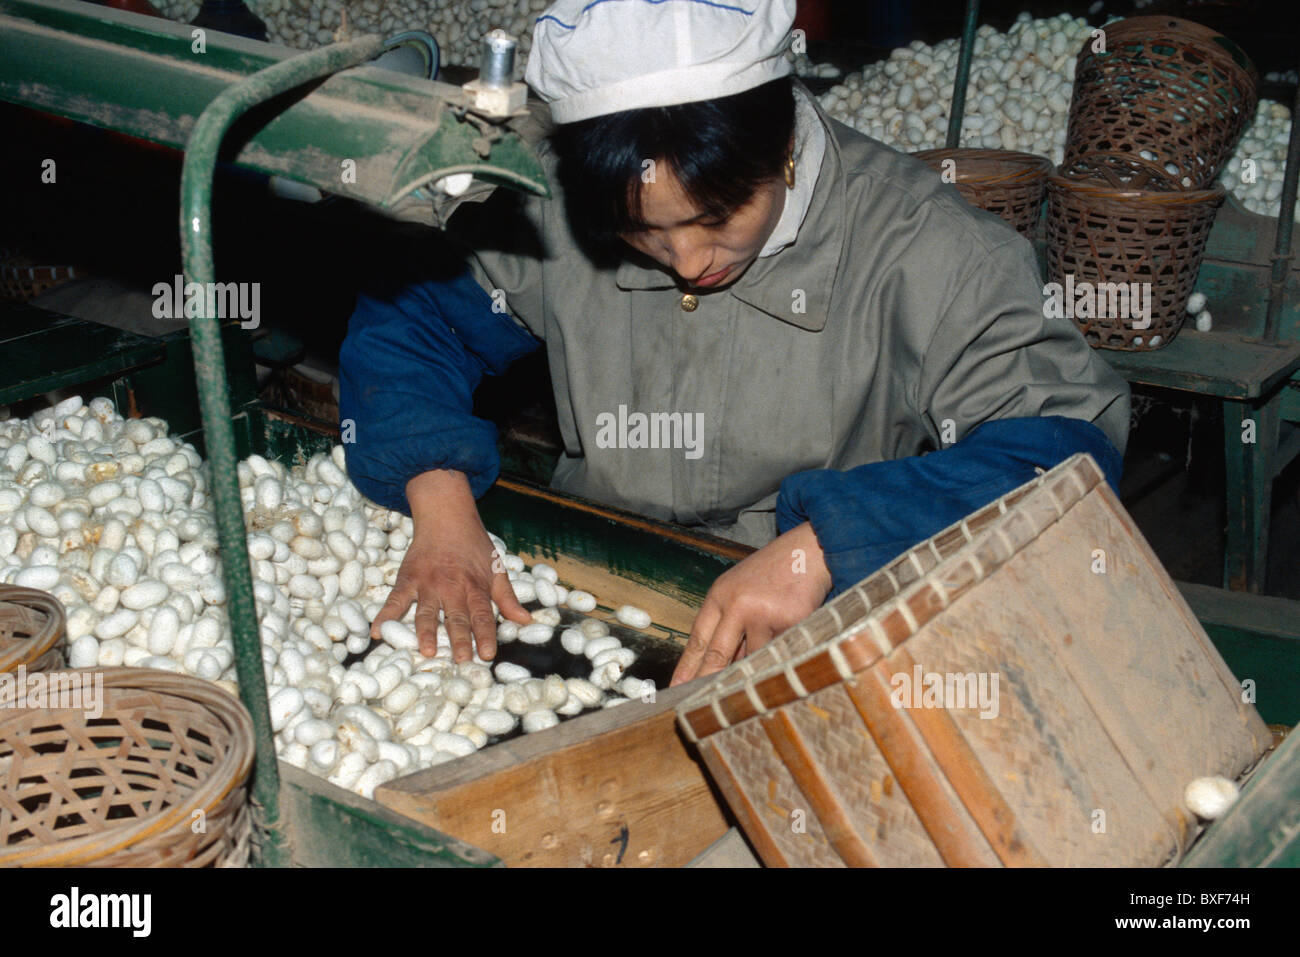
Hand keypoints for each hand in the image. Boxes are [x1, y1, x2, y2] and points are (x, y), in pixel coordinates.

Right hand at [369, 470, 530, 661]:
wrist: (446, 515)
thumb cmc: (474, 544)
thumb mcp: (496, 568)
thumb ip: (508, 598)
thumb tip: (527, 621)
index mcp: (475, 586)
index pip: (483, 614)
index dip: (486, 634)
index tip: (488, 654)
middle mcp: (452, 586)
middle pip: (457, 617)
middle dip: (459, 640)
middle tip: (461, 660)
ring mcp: (428, 583)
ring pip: (427, 612)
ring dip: (427, 632)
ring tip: (427, 651)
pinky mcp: (408, 578)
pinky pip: (395, 599)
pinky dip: (385, 616)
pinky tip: (378, 632)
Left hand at [670, 522, 830, 685]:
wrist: (807, 551)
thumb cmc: (771, 573)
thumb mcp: (739, 590)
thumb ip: (728, 623)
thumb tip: (718, 668)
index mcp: (720, 595)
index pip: (698, 638)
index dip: (687, 667)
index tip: (677, 688)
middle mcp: (738, 604)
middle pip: (718, 654)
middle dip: (707, 681)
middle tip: (696, 703)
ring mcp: (765, 614)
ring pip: (754, 658)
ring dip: (755, 663)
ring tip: (763, 653)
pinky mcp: (791, 623)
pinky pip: (781, 651)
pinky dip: (781, 651)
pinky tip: (788, 637)